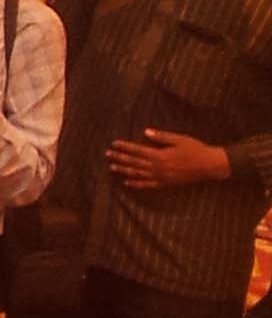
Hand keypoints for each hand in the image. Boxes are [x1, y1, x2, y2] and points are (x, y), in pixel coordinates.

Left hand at [107, 127, 231, 188]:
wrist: (209, 166)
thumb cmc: (196, 150)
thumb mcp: (179, 139)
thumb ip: (162, 137)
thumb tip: (146, 132)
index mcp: (159, 155)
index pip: (137, 150)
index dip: (124, 147)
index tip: (114, 144)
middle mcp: (157, 167)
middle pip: (134, 162)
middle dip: (119, 158)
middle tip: (107, 155)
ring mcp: (160, 177)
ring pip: (137, 174)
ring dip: (123, 170)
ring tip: (112, 167)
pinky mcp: (165, 184)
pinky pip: (147, 185)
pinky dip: (135, 184)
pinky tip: (126, 182)